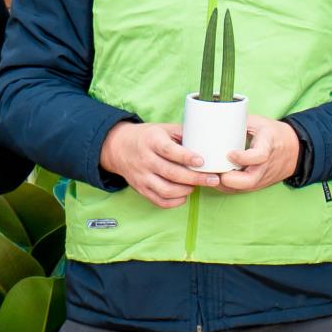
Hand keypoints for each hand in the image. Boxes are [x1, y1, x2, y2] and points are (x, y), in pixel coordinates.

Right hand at [101, 121, 216, 208]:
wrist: (118, 147)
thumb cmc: (149, 137)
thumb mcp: (164, 129)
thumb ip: (185, 133)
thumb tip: (210, 140)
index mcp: (152, 141)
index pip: (168, 150)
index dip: (186, 157)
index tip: (202, 161)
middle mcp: (145, 160)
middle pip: (171, 173)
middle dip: (195, 178)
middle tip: (213, 180)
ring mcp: (141, 176)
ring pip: (165, 190)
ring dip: (185, 190)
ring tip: (197, 186)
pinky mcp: (141, 189)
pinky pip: (158, 201)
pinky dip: (174, 202)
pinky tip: (185, 195)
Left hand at [215, 117, 301, 193]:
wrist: (294, 150)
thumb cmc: (273, 133)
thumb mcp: (259, 122)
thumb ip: (238, 123)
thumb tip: (214, 121)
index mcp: (268, 146)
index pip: (259, 156)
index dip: (242, 158)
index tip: (229, 154)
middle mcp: (266, 166)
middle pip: (248, 181)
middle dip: (227, 178)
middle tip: (214, 168)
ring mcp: (262, 178)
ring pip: (241, 189)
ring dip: (223, 183)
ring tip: (211, 172)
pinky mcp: (258, 185)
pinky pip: (240, 190)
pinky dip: (226, 186)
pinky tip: (218, 176)